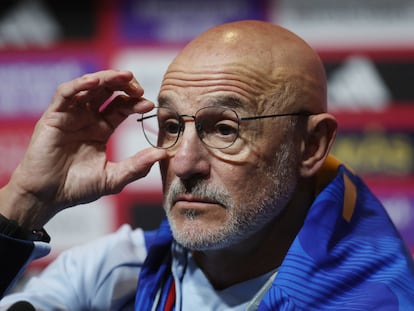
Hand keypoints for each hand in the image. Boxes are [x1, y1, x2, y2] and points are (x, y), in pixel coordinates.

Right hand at [0, 70, 166, 227]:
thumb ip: (137, 166)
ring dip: (106, 78)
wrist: (47, 197)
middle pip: (107, 92)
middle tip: (139, 88)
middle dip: (124, 85)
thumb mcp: (113, 178)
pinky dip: (79, 85)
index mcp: (101, 129)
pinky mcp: (53, 116)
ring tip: (124, 76)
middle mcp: (87, 118)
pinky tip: (95, 82)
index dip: (135, 103)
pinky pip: (65, 94)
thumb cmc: (78, 188)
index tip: (149, 105)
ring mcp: (70, 115)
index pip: (121, 107)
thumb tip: (163, 155)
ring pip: (88, 87)